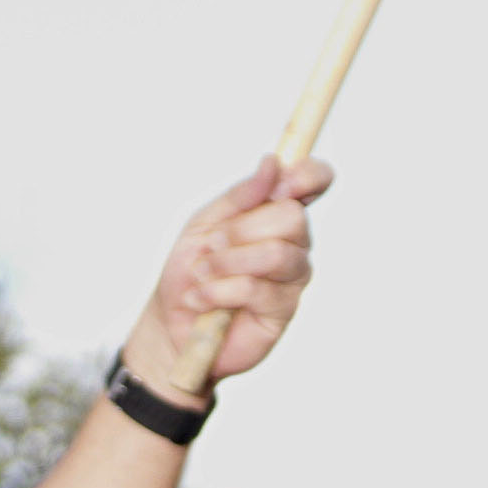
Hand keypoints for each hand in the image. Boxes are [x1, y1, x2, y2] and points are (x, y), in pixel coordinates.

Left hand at [121, 157, 333, 399]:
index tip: (280, 185)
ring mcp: (292, 278)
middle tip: (211, 245)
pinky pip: (257, 289)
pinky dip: (219, 291)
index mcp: (275, 213)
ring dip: (228, 261)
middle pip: (293, 217)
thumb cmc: (190, 271)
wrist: (172, 324)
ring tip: (201, 273)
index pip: (315, 181)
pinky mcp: (283, 312)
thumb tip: (272, 164)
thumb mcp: (205, 223)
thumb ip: (239, 196)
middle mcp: (293, 243)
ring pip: (277, 254)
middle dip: (242, 229)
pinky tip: (200, 299)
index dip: (308, 175)